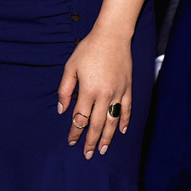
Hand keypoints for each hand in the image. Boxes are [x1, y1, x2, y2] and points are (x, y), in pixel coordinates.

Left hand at [57, 28, 131, 158]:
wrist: (112, 36)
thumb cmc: (88, 50)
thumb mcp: (70, 67)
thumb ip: (65, 90)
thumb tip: (62, 110)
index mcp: (88, 91)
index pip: (81, 118)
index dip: (75, 132)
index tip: (71, 141)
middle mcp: (105, 95)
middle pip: (97, 124)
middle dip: (91, 141)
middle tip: (87, 154)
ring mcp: (118, 93)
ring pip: (113, 121)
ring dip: (108, 138)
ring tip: (103, 150)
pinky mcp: (128, 88)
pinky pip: (127, 109)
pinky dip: (124, 121)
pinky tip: (121, 131)